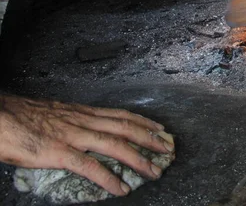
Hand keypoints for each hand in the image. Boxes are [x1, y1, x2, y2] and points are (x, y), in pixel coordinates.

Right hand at [0, 94, 173, 196]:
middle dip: (150, 139)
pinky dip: (108, 178)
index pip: (121, 115)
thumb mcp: (55, 115)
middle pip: (125, 128)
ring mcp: (72, 136)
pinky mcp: (58, 152)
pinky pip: (89, 166)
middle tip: (168, 149)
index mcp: (81, 112)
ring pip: (114, 145)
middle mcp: (82, 121)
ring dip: (138, 159)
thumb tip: (86, 132)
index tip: (160, 128)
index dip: (144, 122)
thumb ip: (73, 123)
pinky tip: (121, 188)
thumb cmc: (21, 117)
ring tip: (154, 171)